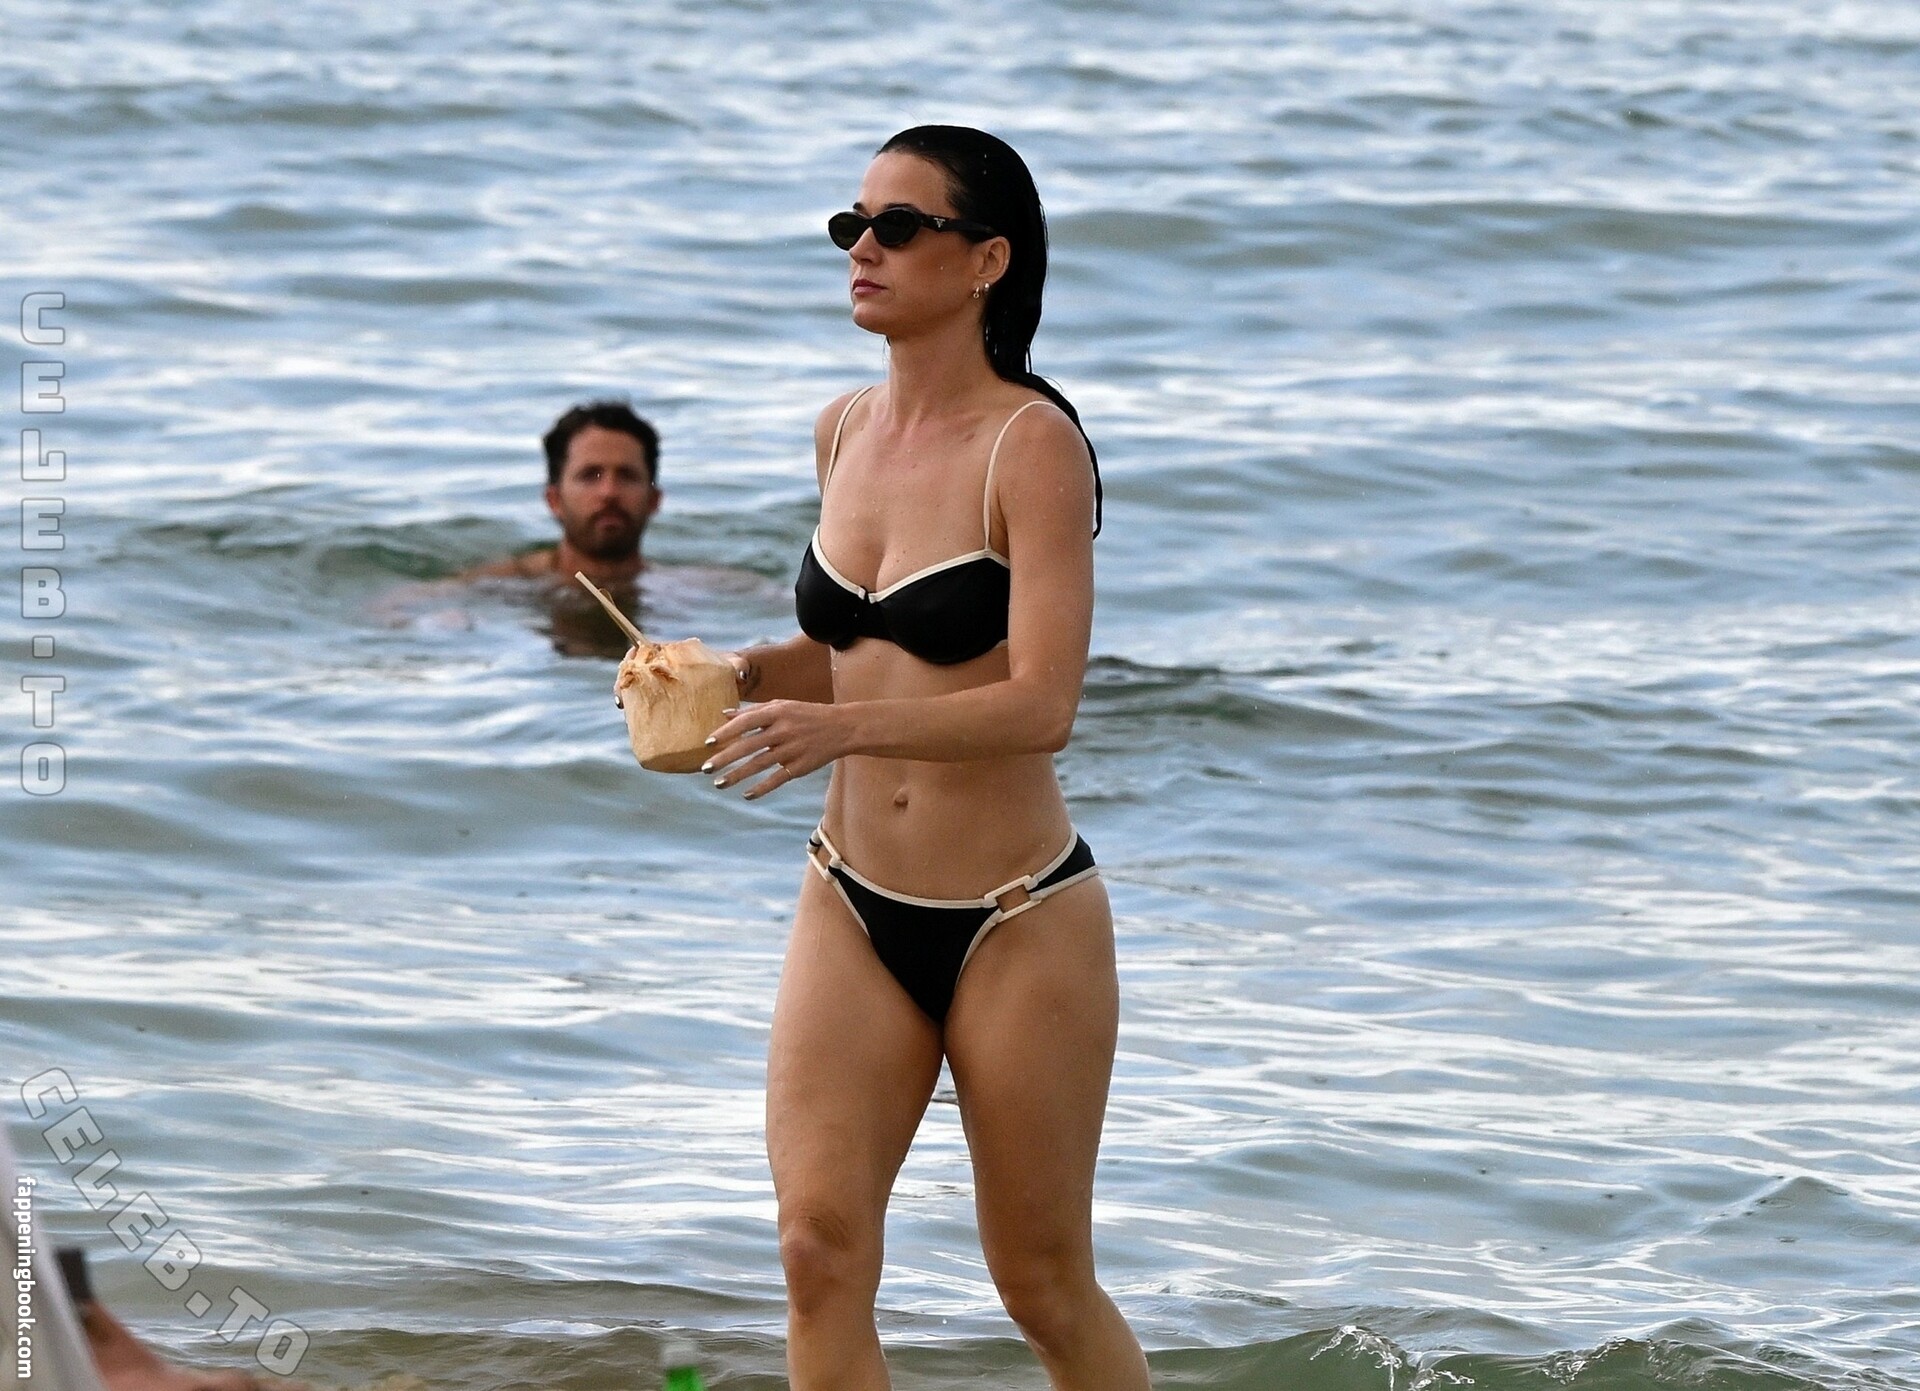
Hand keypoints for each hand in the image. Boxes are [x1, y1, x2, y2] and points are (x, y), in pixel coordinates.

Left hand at [701, 700, 846, 799]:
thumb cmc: (808, 714)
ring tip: (719, 784)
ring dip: (737, 776)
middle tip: (705, 769)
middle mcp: (783, 730)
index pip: (745, 722)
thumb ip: (753, 711)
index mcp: (777, 712)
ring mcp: (792, 750)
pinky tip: (747, 795)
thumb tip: (724, 715)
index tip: (708, 743)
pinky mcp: (800, 766)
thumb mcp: (782, 705)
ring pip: (759, 765)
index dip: (725, 732)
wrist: (842, 727)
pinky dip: (762, 788)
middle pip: (748, 746)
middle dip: (724, 758)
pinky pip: (777, 779)